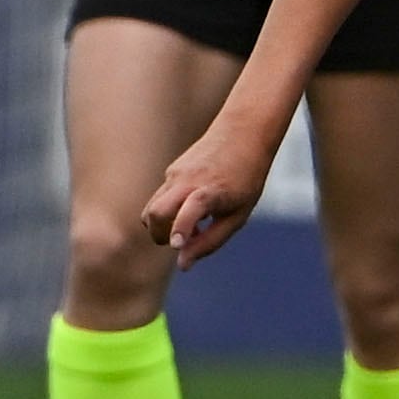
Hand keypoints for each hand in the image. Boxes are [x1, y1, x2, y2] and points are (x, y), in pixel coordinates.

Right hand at [141, 121, 277, 268]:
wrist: (243, 134)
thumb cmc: (246, 180)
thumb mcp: (238, 215)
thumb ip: (210, 241)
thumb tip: (182, 265)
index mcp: (213, 191)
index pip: (192, 207)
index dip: (181, 228)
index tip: (176, 246)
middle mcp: (190, 181)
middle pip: (155, 212)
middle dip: (158, 235)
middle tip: (177, 242)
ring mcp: (177, 173)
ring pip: (152, 207)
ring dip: (161, 224)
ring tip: (192, 225)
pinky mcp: (172, 170)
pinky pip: (161, 196)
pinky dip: (169, 210)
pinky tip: (194, 207)